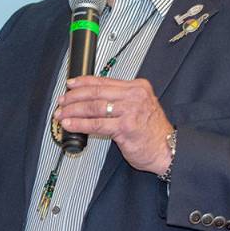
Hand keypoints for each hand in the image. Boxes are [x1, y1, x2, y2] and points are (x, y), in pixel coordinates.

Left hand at [55, 77, 173, 174]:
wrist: (167, 149)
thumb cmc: (153, 131)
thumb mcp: (140, 107)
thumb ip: (121, 99)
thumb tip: (92, 98)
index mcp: (137, 87)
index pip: (104, 80)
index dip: (83, 82)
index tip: (71, 85)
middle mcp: (134, 96)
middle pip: (96, 92)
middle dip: (75, 97)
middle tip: (62, 101)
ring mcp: (130, 111)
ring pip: (94, 107)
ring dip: (74, 110)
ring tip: (62, 114)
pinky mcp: (125, 127)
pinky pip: (97, 124)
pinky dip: (80, 124)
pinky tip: (71, 124)